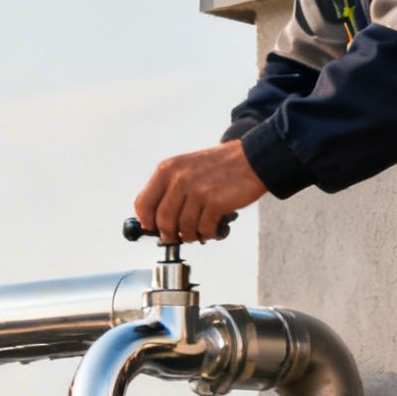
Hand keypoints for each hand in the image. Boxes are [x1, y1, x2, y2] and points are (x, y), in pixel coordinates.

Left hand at [134, 142, 266, 243]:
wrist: (254, 157)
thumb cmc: (220, 167)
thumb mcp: (187, 168)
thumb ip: (170, 190)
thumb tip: (156, 222)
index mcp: (167, 169)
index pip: (143, 203)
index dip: (147, 221)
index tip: (154, 229)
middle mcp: (179, 178)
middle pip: (162, 221)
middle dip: (170, 235)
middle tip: (179, 237)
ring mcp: (196, 190)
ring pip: (183, 228)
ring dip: (192, 236)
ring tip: (200, 232)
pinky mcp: (214, 201)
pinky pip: (203, 229)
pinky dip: (208, 234)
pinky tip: (214, 229)